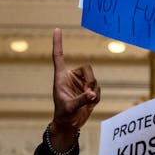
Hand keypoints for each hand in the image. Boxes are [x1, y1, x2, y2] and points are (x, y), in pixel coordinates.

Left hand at [51, 27, 99, 143]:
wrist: (70, 124)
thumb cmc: (64, 114)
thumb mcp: (70, 107)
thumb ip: (81, 100)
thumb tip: (92, 94)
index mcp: (61, 77)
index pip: (59, 56)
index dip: (58, 43)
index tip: (57, 29)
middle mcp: (71, 77)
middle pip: (86, 68)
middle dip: (90, 80)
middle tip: (89, 92)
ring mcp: (81, 83)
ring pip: (94, 80)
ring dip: (93, 90)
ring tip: (88, 102)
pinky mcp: (89, 91)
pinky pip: (97, 89)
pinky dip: (96, 97)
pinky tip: (91, 104)